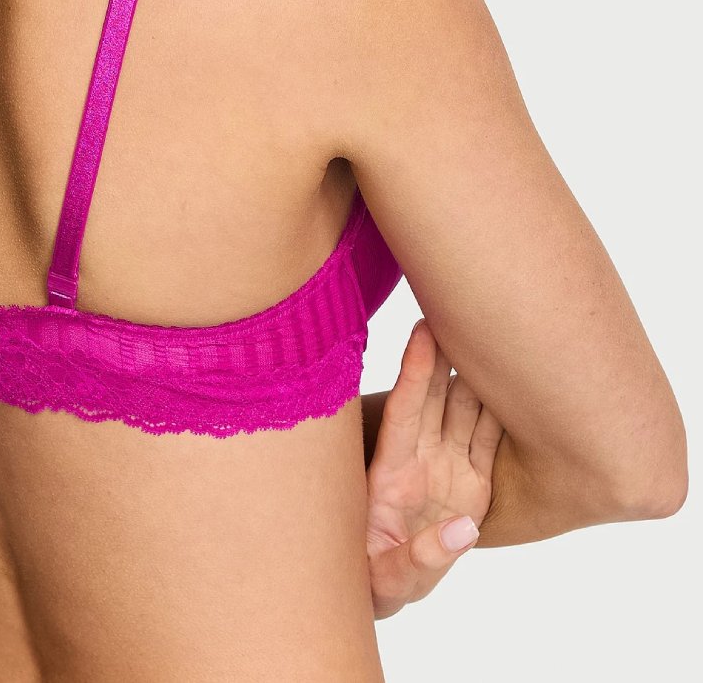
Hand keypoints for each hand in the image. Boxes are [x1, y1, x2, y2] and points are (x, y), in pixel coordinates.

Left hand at [365, 318, 502, 619]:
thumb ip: (420, 558)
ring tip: (498, 330)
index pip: (404, 408)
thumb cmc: (375, 578)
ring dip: (480, 375)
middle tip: (467, 306)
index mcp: (392, 473)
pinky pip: (488, 439)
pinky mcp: (472, 484)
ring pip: (466, 409)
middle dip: (450, 353)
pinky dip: (503, 412)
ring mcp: (447, 467)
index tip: (424, 328)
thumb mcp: (388, 579)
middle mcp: (421, 460)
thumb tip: (465, 530)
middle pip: (437, 396)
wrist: (383, 586)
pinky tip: (517, 381)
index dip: (414, 368)